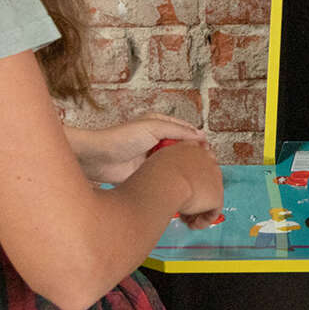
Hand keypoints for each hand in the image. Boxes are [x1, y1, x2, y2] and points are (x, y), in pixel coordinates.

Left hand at [67, 113, 206, 184]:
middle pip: (183, 149)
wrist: (99, 159)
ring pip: (176, 163)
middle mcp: (159, 141)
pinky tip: (183, 183)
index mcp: (161, 125)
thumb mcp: (153, 127)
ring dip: (185, 168)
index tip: (209, 151)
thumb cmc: (122, 138)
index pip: (187, 132)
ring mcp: (154, 158)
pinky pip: (166, 176)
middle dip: (194, 156)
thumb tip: (201, 136)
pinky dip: (175, 179)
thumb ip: (178, 131)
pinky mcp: (149, 174)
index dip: (198, 140)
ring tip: (197, 175)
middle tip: (206, 166)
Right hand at [153, 141, 223, 229]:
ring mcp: (214, 177)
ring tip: (184, 219)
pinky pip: (212, 212)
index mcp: (191, 148)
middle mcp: (206, 159)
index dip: (190, 178)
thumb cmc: (154, 174)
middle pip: (204, 180)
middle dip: (194, 195)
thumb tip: (165, 174)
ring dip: (196, 210)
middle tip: (182, 206)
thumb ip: (167, 163)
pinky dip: (202, 221)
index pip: (197, 161)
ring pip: (207, 197)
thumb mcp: (158, 160)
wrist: (165, 183)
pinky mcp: (217, 195)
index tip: (180, 188)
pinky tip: (191, 224)